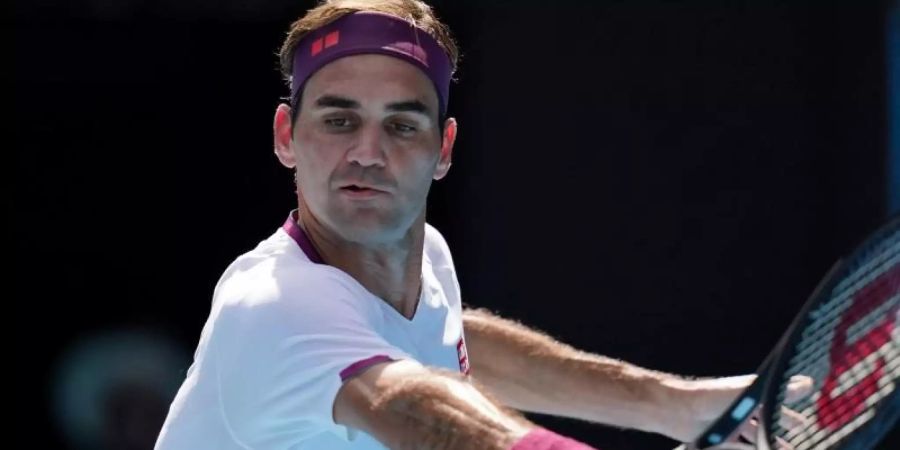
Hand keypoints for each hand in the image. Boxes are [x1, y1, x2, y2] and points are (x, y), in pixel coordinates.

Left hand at [663, 374, 811, 446]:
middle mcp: (741, 411)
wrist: (677, 410)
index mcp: (749, 396)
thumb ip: (777, 390)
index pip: (774, 403)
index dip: (788, 412)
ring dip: (766, 444)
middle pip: (764, 423)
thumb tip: (808, 383)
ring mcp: (731, 426)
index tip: (802, 421)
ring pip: (753, 438)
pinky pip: (739, 447)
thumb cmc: (712, 396)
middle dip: (778, 431)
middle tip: (796, 440)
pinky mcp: (720, 440)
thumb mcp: (748, 393)